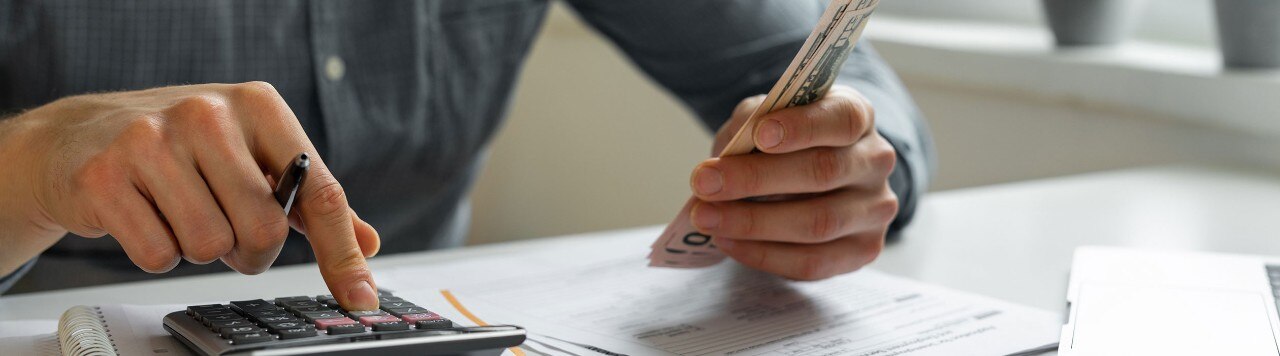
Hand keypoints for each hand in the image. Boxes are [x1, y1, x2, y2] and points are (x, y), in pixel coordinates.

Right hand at [0, 82, 380, 309]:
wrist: (79, 135)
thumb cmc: (182, 147)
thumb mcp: (253, 154)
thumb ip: (311, 200)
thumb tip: (367, 243)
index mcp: (259, 106)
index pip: (319, 192)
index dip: (341, 252)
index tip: (359, 298)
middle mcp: (208, 113)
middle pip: (264, 230)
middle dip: (249, 249)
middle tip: (225, 226)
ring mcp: (152, 141)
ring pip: (210, 246)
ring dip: (201, 249)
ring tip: (180, 212)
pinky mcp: (105, 176)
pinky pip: (158, 254)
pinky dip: (158, 252)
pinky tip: (145, 216)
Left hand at [689, 85, 897, 279]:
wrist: (809, 178)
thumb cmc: (784, 142)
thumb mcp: (765, 118)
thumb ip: (750, 124)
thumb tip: (726, 157)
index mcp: (857, 115)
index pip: (842, 118)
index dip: (802, 127)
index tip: (760, 135)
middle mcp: (875, 161)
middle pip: (823, 171)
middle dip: (756, 178)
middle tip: (704, 182)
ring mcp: (875, 209)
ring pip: (818, 222)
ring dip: (753, 223)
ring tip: (706, 217)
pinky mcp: (863, 250)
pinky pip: (813, 262)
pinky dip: (763, 254)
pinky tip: (728, 241)